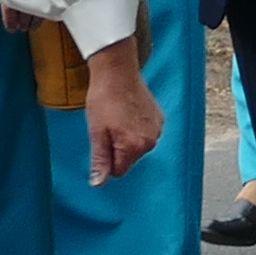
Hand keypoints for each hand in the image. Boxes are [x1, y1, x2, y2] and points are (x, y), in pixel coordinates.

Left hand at [82, 37, 163, 183]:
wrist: (117, 71)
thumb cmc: (103, 99)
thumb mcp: (96, 132)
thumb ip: (100, 160)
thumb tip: (98, 183)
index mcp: (134, 147)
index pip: (118, 171)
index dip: (106, 159)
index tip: (101, 141)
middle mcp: (150, 141)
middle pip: (129, 159)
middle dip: (118, 149)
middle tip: (108, 127)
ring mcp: (157, 129)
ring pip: (138, 146)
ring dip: (127, 138)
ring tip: (117, 117)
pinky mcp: (159, 118)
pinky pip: (146, 133)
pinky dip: (137, 127)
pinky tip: (128, 112)